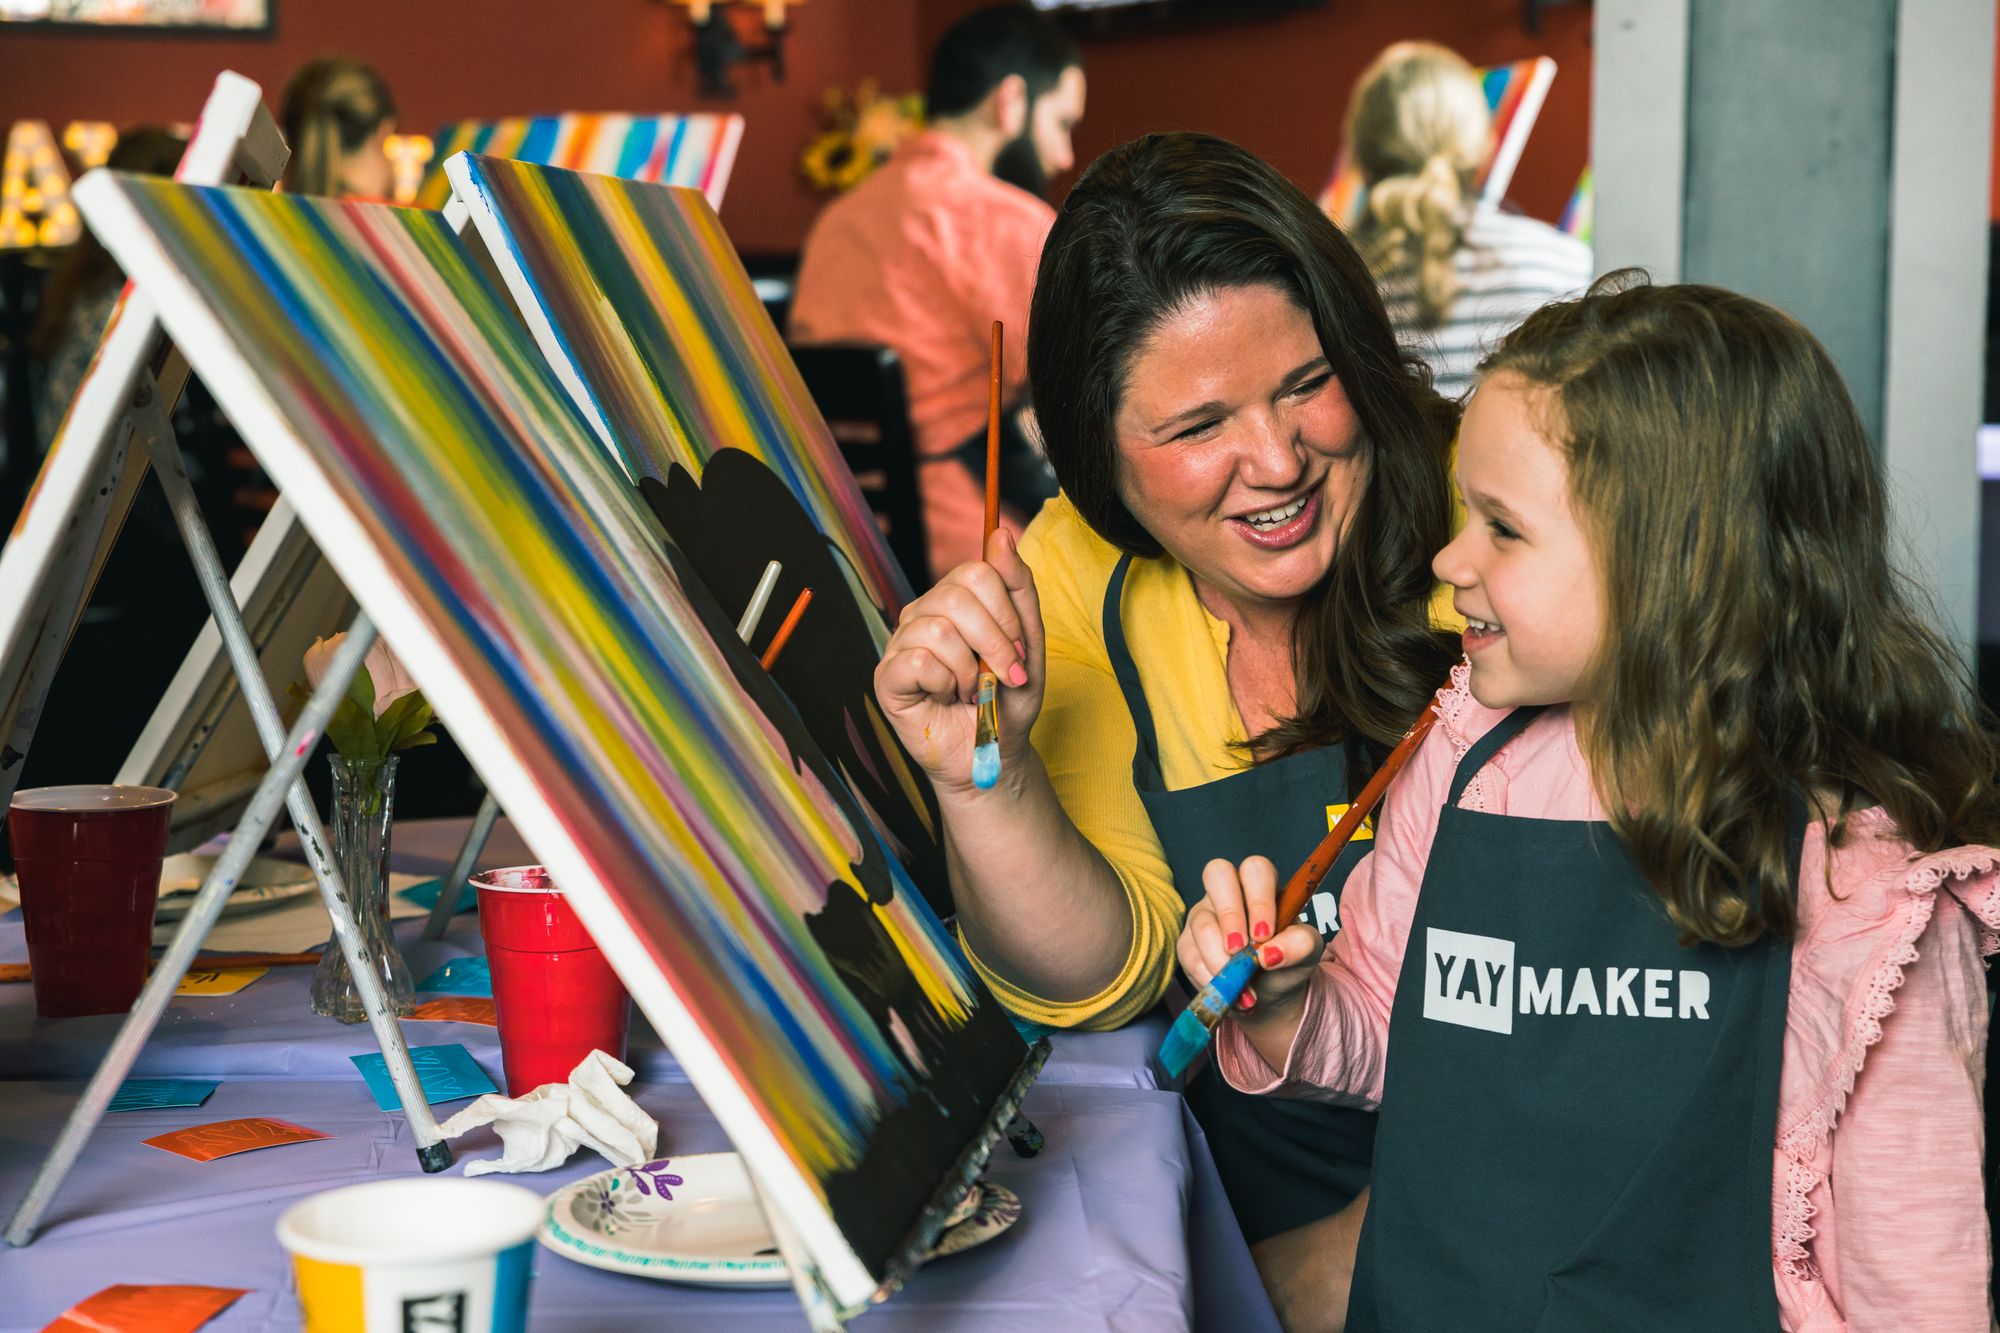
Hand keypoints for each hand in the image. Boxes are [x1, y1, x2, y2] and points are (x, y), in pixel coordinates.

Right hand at [874, 528, 1043, 795]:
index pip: (978, 571)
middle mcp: (924, 613)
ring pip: (939, 629)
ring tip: (972, 692)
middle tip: (1003, 677)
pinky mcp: (887, 676)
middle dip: (994, 642)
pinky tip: (947, 699)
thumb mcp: (1028, 643)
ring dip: (970, 670)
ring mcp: (901, 643)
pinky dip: (945, 685)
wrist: (993, 754)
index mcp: (955, 599)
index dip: (1006, 613)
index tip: (1019, 653)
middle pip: (957, 595)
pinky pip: (918, 661)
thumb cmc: (1007, 701)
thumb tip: (1000, 534)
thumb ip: (1018, 589)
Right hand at [1176, 855, 1320, 1017]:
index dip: (1258, 900)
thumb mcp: (1305, 955)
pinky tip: (1229, 993)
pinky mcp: (1188, 944)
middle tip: (1240, 950)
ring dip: (1221, 960)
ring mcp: (1204, 915)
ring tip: (1242, 987)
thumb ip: (1300, 945)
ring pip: (1201, 924)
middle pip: (1217, 873)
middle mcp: (1229, 892)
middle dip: (1230, 914)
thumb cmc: (1286, 963)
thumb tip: (1271, 953)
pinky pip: (1190, 955)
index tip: (1265, 935)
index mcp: (1261, 886)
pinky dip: (1211, 978)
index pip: (1255, 870)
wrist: (1268, 996)